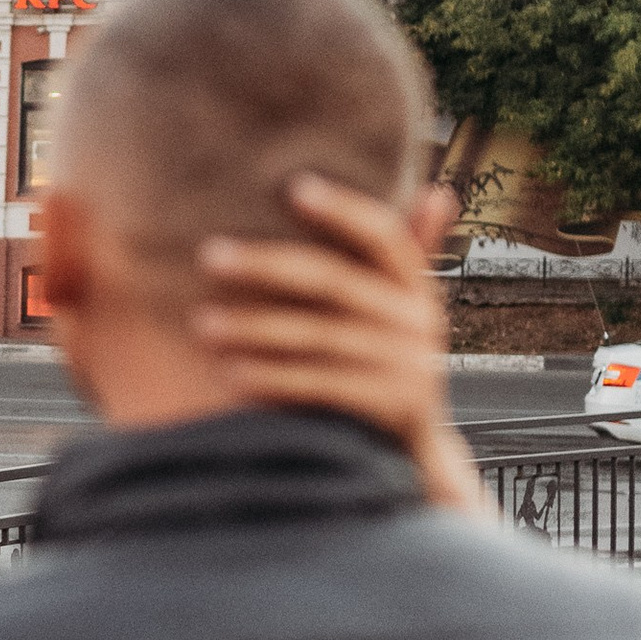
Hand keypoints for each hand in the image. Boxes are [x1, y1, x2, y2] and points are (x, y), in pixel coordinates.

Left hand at [193, 174, 487, 515]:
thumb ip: (406, 254)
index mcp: (414, 286)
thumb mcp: (397, 311)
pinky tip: (231, 373)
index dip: (343, 210)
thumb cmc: (383, 365)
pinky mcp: (395, 409)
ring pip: (321, 338)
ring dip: (256, 330)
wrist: (411, 453)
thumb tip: (437, 190)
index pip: (383, 235)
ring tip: (202, 324)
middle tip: (208, 256)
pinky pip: (324, 387)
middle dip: (267, 266)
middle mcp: (420, 320)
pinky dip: (276, 379)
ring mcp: (411, 367)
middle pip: (335, 282)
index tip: (293, 186)